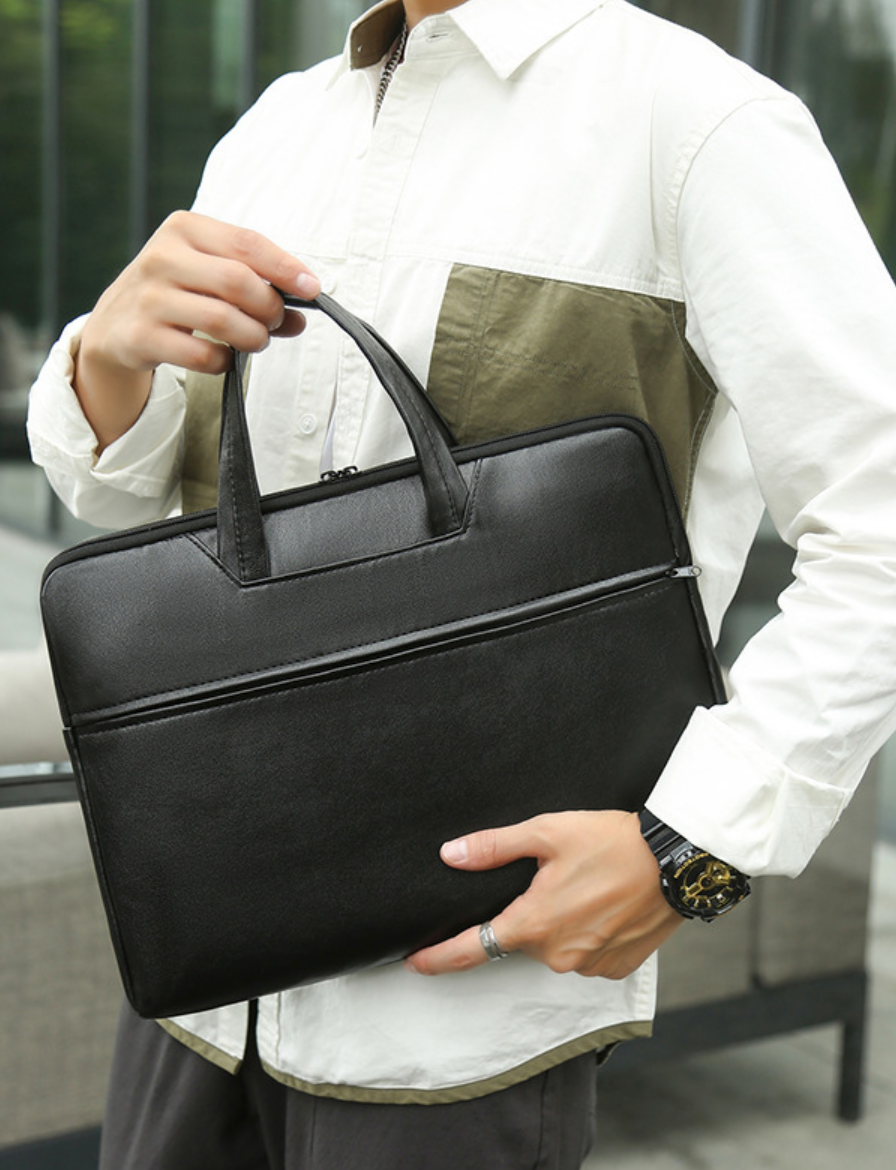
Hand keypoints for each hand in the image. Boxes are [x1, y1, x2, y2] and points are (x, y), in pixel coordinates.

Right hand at [75, 211, 319, 449]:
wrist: (116, 323)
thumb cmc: (176, 293)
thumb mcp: (209, 272)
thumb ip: (256, 286)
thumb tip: (302, 315)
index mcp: (184, 229)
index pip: (247, 243)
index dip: (286, 268)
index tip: (312, 288)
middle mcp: (162, 257)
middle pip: (238, 281)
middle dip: (269, 307)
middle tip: (275, 321)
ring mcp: (149, 297)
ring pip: (222, 319)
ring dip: (252, 337)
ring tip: (255, 340)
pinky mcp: (141, 336)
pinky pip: (202, 355)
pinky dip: (225, 362)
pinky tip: (224, 358)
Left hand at [405, 810, 684, 978]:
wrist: (677, 861)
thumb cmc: (612, 842)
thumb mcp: (546, 833)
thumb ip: (494, 847)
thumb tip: (451, 856)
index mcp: (534, 924)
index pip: (473, 950)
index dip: (440, 958)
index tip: (416, 964)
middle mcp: (558, 954)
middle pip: (521, 939)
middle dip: (526, 912)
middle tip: (554, 876)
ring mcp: (589, 964)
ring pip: (555, 944)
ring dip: (559, 921)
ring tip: (585, 885)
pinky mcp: (616, 967)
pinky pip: (585, 953)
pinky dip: (586, 932)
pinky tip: (603, 903)